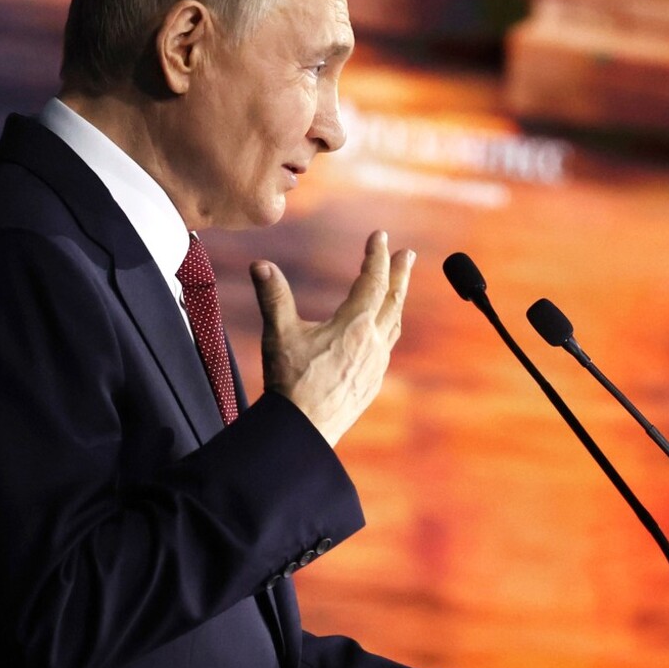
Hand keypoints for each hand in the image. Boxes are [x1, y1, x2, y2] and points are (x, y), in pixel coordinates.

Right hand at [250, 230, 412, 445]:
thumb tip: (260, 264)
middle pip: (393, 299)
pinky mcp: (372, 381)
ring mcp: (376, 364)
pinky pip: (387, 346)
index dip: (376, 256)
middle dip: (400, 273)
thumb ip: (273, 297)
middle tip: (408, 254)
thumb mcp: (279, 335)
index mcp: (355, 325)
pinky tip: (382, 330)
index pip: (372, 281)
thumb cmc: (291, 383)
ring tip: (398, 286)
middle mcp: (373, 343)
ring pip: (393, 324)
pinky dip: (388, 327)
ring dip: (396, 300)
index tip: (379, 236)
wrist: (304, 430)